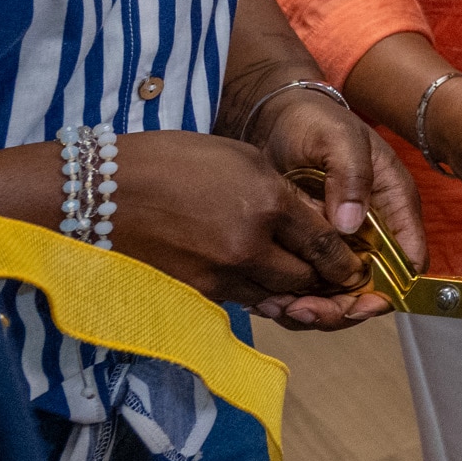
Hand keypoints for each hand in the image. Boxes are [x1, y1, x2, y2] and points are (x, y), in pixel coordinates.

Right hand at [108, 130, 373, 311]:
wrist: (103, 189)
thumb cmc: (175, 160)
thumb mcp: (243, 159)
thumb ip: (284, 194)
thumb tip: (316, 221)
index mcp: (268, 204)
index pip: (325, 244)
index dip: (346, 260)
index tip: (357, 266)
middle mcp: (248, 246)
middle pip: (306, 279)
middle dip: (326, 280)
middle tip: (339, 278)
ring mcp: (219, 275)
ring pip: (276, 296)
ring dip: (295, 292)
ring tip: (308, 285)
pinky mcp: (194, 292)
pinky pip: (243, 301)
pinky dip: (260, 295)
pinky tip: (265, 284)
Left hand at [248, 91, 426, 329]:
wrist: (276, 119)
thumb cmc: (315, 123)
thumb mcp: (338, 140)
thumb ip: (351, 178)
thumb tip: (351, 226)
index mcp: (394, 206)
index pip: (407, 262)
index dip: (386, 292)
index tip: (351, 306)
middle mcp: (373, 232)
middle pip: (369, 290)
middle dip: (337, 309)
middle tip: (298, 310)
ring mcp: (342, 244)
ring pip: (337, 296)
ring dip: (310, 310)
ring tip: (274, 305)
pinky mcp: (312, 249)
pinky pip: (309, 287)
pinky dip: (291, 299)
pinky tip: (265, 297)